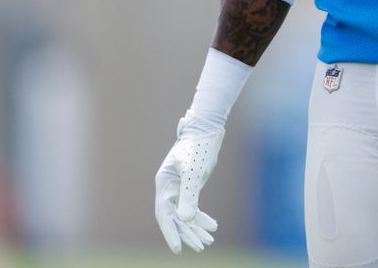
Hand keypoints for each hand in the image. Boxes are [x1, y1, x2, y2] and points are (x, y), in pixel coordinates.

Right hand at [154, 116, 223, 253]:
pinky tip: (212, 226)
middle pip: (175, 218)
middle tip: (202, 246)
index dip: (171, 233)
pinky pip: (193, 207)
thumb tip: (184, 220)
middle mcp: (169, 188)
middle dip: (187, 234)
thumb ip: (188, 195)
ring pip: (184, 215)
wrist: (206, 128)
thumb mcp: (194, 172)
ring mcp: (179, 188)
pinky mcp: (190, 186)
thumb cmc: (198, 147)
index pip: (164, 215)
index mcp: (164, 184)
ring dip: (196, 228)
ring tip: (208, 241)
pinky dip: (201, 218)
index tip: (179, 249)